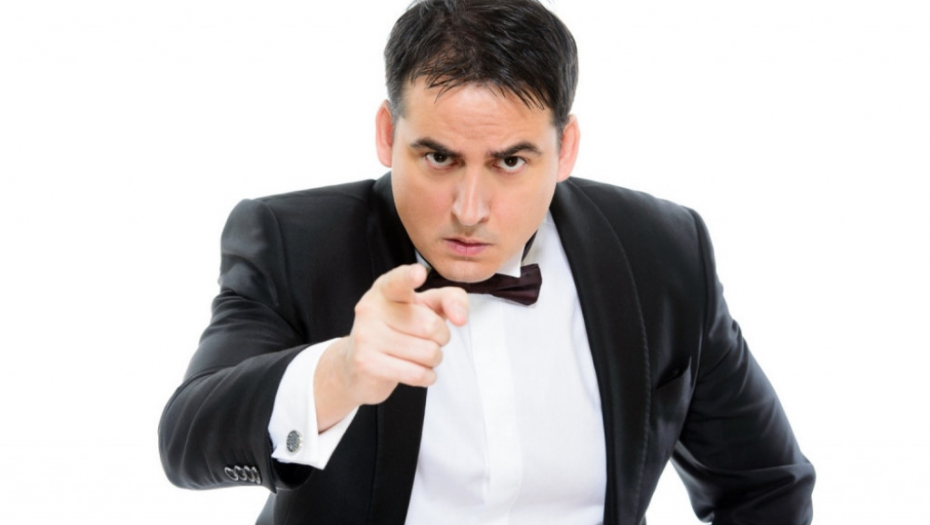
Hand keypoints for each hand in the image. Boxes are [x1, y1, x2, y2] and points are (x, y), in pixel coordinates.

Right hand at [314, 264, 467, 429]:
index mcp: (385, 289)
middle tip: (429, 339)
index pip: (399, 280)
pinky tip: (417, 371)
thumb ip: (449, 300)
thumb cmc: (398, 331)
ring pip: (428, 352)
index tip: (419, 273)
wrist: (359, 367)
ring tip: (419, 355)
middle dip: (441, 338)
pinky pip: (417, 373)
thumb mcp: (424, 307)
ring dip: (434, 358)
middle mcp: (372, 308)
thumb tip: (460, 318)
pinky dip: (427, 376)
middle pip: (430, 326)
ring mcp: (367, 336)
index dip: (410, 276)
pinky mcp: (367, 363)